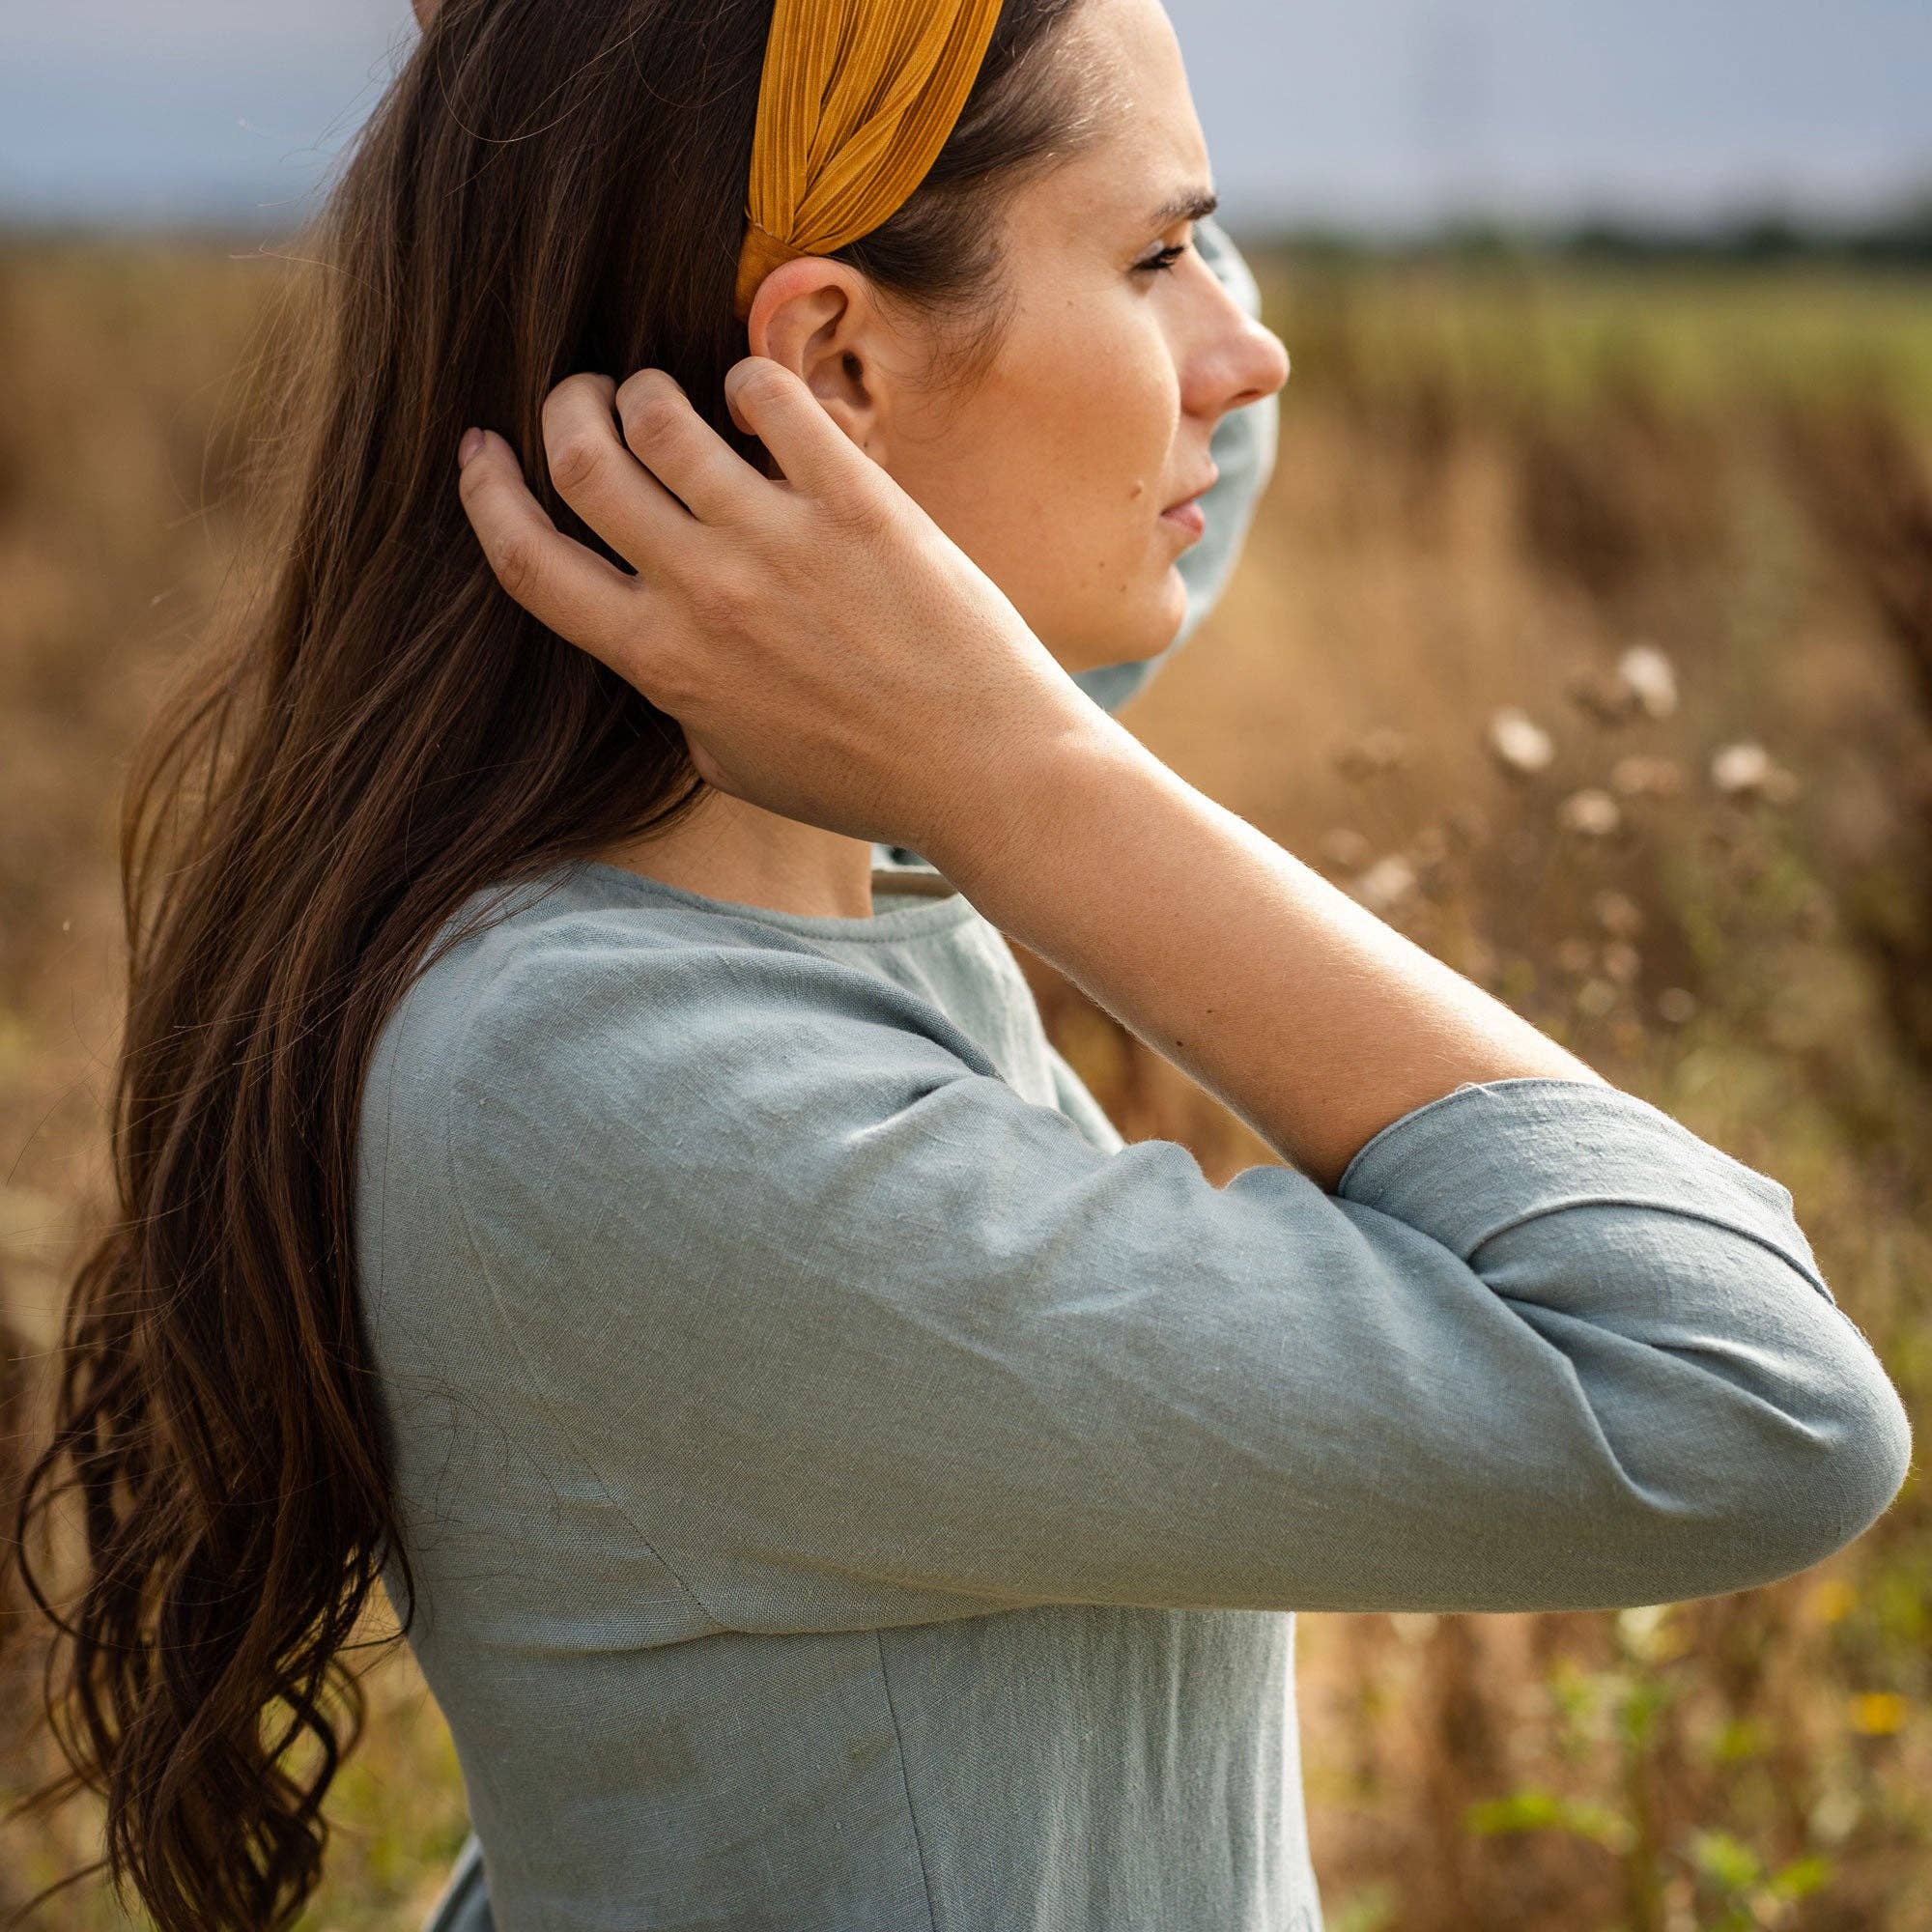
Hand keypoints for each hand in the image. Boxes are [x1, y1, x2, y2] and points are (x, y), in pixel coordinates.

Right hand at [454, 359, 1109, 856]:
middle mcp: (703, 593)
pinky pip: (771, 399)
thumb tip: (653, 641)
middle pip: (581, 463)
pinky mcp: (855, 502)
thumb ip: (676, 696)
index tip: (479, 452)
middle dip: (564, 410)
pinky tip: (757, 397)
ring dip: (648, 390)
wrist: (985, 770)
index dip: (486, 495)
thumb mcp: (733, 762)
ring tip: (667, 396)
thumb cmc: (863, 780)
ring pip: (661, 416)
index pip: (529, 561)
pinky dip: (747, 381)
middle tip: (585, 397)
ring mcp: (777, 541)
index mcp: (662, 663)